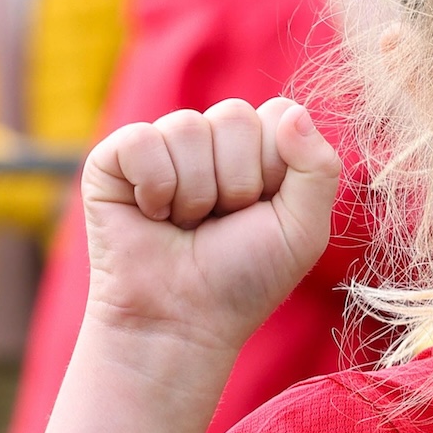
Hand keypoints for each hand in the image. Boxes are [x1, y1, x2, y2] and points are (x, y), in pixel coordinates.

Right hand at [81, 98, 342, 361]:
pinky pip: (142, 140)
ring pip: (188, 126)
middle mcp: (211, 138)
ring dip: (196, 193)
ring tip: (186, 224)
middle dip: (237, 182)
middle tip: (221, 221)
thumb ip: (317, 168)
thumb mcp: (303, 230)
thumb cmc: (245, 278)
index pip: (279, 112)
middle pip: (235, 115)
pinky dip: (155, 188)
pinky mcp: (114, 158)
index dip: (275, 167)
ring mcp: (162, 144)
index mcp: (258, 147)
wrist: (183, 321)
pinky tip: (152, 215)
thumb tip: (295, 112)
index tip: (262, 210)